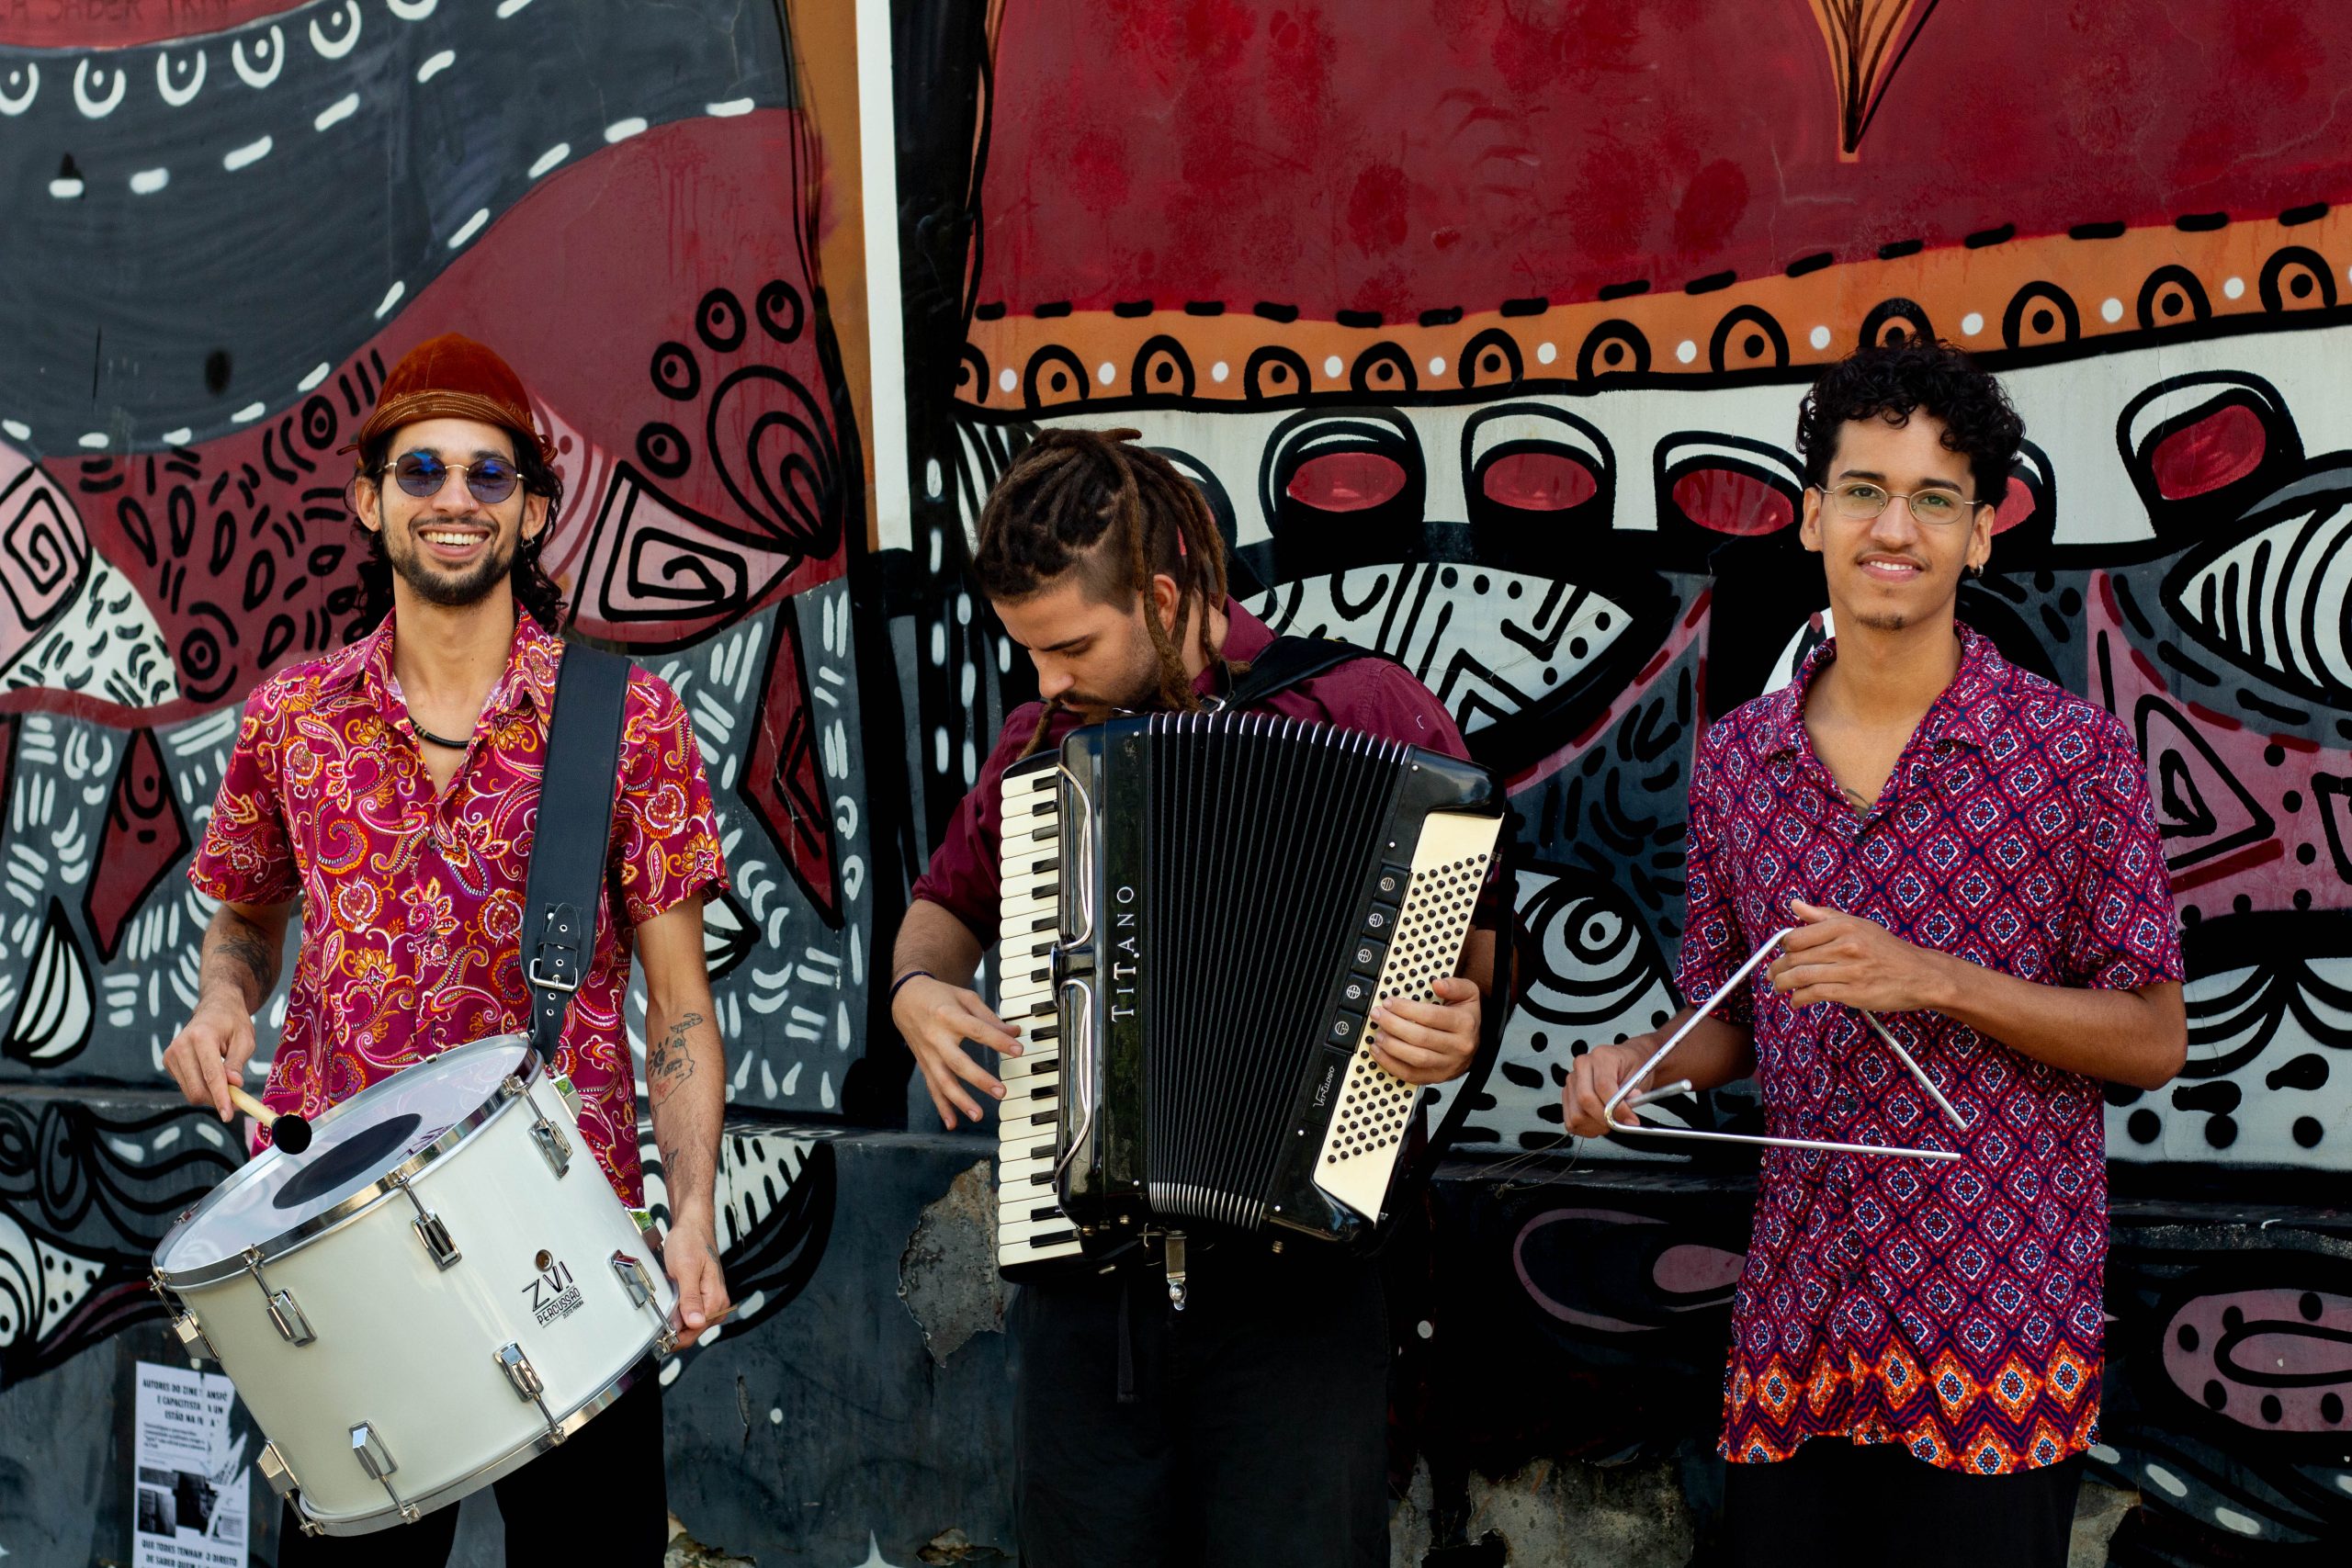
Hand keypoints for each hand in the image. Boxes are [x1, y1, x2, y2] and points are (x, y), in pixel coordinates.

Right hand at [163, 995, 257, 1120]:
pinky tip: (212, 1076)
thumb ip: (237, 1063)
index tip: (228, 1115)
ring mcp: (171, 1054)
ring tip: (228, 1083)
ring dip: (211, 1095)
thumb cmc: (233, 1023)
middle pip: (197, 1088)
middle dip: (217, 1100)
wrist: (215, 1009)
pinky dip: (202, 1089)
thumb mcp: (244, 1040)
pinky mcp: (168, 1062)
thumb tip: (234, 1085)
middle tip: (238, 1101)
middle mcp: (180, 1046)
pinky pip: (186, 1086)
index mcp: (201, 1037)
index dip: (221, 1097)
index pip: (211, 1074)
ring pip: (191, 1091)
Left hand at [662, 1212, 730, 1351]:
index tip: (656, 1334)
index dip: (673, 1336)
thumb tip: (695, 1323)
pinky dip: (676, 1313)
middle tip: (654, 1321)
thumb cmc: (691, 1242)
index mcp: (716, 1300)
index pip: (694, 1331)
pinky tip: (669, 1305)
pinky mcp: (703, 1297)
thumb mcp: (686, 1269)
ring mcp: (711, 1301)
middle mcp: (717, 1303)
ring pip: (689, 1324)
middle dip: (673, 1330)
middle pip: (692, 1331)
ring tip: (662, 1309)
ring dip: (674, 1322)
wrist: (692, 1226)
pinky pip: (689, 1314)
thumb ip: (690, 1298)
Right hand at [893, 974, 1021, 1129]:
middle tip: (1001, 1092)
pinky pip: (933, 1088)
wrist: (904, 998)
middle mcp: (936, 1038)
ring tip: (978, 1115)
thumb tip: (1014, 1032)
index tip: (1019, 1050)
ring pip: (943, 1081)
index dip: (999, 1041)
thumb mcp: (965, 998)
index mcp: (949, 1016)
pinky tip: (952, 1123)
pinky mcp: (924, 1065)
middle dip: (980, 1079)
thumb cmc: (939, 996)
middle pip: (958, 1062)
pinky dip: (942, 1107)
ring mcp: (928, 1054)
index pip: (978, 1030)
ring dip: (960, 1101)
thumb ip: (989, 1017)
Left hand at [1369, 975, 1480, 1085]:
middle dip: (1393, 1025)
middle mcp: (1458, 1046)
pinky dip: (1391, 1064)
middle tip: (1378, 1015)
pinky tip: (1379, 1051)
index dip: (1406, 1009)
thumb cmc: (1466, 1017)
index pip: (1431, 1016)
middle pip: (1421, 1038)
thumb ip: (1454, 985)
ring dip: (1391, 1046)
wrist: (1474, 1045)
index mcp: (1464, 1024)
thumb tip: (1438, 984)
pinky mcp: (1436, 1077)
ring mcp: (1447, 1064)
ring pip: (1416, 1058)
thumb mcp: (1468, 995)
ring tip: (1378, 1033)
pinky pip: (1410, 1075)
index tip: (1389, 1002)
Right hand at [1561, 1038, 1654, 1137]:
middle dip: (1604, 1118)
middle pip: (1585, 1099)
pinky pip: (1571, 1121)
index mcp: (1601, 1057)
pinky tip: (1598, 1122)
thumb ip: (1632, 1096)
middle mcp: (1582, 1067)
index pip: (1603, 1085)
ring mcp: (1572, 1082)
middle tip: (1619, 1123)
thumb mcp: (1639, 1077)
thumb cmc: (1632, 1067)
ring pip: (1576, 1114)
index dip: (1617, 1108)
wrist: (1626, 1063)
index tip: (1629, 1119)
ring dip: (1595, 1125)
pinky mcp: (1567, 1095)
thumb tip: (1626, 1114)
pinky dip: (1586, 1128)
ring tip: (1609, 1121)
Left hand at [1767, 900, 1951, 1012]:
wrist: (1921, 975)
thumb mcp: (1858, 925)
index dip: (1783, 947)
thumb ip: (1823, 916)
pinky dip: (1799, 999)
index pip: (1796, 937)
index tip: (1782, 954)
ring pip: (1801, 976)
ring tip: (1778, 987)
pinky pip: (1815, 994)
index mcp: (1844, 926)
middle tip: (1772, 974)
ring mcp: (1849, 970)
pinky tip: (1796, 1001)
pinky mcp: (1853, 992)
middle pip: (1795, 958)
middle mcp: (1846, 946)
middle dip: (1777, 968)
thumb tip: (1794, 904)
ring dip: (1782, 984)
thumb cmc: (1887, 950)